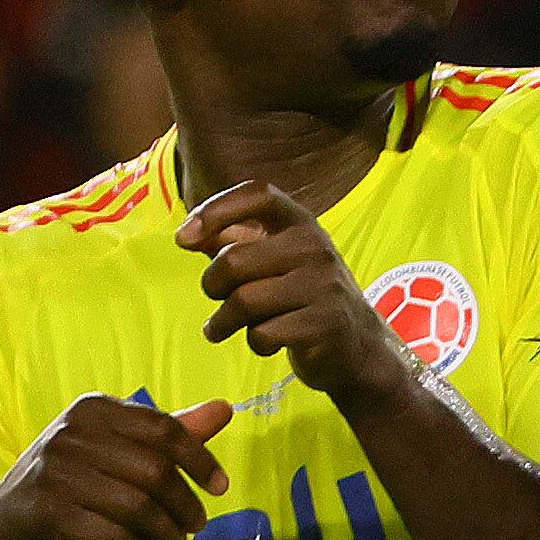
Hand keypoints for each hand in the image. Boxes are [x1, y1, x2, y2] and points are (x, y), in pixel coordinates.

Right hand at [0, 392, 234, 539]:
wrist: (15, 519)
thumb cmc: (80, 475)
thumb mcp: (119, 446)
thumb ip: (170, 431)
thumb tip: (225, 408)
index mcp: (93, 409)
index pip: (164, 430)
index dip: (201, 460)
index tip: (220, 488)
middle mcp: (70, 435)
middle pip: (154, 472)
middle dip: (185, 504)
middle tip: (197, 525)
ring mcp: (54, 474)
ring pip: (136, 506)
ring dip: (166, 531)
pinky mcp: (47, 514)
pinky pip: (112, 534)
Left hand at [180, 183, 411, 409]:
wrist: (356, 344)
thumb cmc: (301, 296)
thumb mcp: (273, 261)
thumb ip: (232, 243)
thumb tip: (187, 236)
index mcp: (301, 224)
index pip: (259, 194)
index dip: (217, 208)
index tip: (184, 238)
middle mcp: (315, 248)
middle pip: (233, 261)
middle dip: (212, 286)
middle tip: (219, 298)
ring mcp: (324, 286)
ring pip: (244, 301)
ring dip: (224, 322)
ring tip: (227, 327)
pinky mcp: (325, 324)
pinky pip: (263, 334)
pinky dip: (255, 343)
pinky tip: (268, 341)